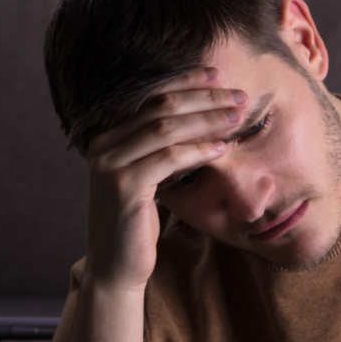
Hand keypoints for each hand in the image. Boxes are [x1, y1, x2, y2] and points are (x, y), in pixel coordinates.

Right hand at [82, 67, 246, 292]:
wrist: (117, 266)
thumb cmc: (138, 220)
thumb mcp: (150, 175)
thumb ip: (163, 146)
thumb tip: (204, 114)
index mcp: (105, 134)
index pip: (149, 95)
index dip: (186, 81)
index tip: (219, 75)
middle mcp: (101, 143)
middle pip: (160, 106)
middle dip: (204, 97)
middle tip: (238, 96)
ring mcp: (108, 164)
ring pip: (165, 128)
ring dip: (207, 120)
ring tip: (237, 118)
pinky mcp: (122, 187)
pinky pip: (168, 159)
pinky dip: (198, 150)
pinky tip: (222, 149)